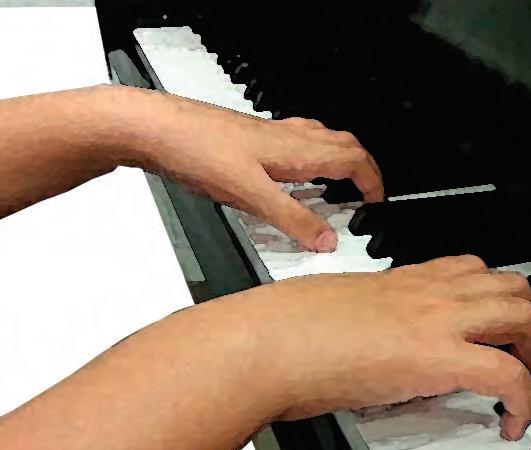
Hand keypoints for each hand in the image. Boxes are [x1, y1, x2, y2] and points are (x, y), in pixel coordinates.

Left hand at [113, 86, 382, 251]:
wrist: (153, 128)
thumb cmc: (197, 150)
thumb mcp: (251, 195)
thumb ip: (292, 220)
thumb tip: (326, 240)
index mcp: (297, 149)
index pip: (354, 158)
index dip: (372, 181)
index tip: (377, 203)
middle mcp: (288, 137)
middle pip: (343, 145)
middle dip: (361, 168)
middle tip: (365, 193)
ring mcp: (268, 135)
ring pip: (318, 141)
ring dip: (336, 161)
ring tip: (335, 187)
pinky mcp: (248, 139)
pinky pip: (292, 144)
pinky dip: (306, 160)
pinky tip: (287, 179)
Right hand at [234, 255, 530, 439]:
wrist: (269, 341)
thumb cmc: (283, 331)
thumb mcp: (333, 313)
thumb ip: (361, 323)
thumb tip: (365, 351)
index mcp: (402, 280)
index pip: (470, 269)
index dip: (495, 295)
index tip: (495, 324)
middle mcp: (429, 292)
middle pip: (513, 286)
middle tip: (527, 354)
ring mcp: (437, 320)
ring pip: (523, 317)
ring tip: (528, 384)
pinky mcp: (438, 358)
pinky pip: (509, 375)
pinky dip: (526, 401)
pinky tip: (515, 423)